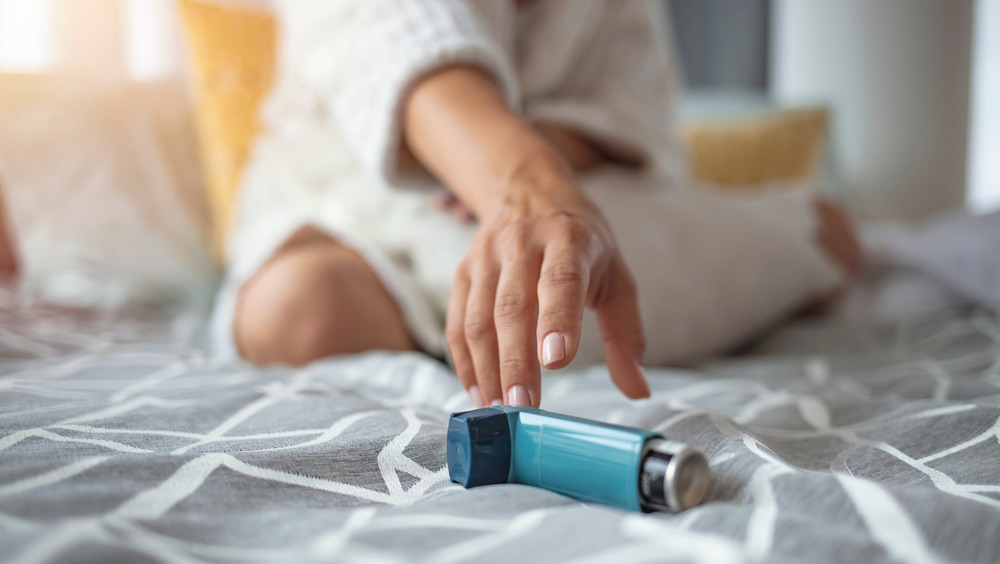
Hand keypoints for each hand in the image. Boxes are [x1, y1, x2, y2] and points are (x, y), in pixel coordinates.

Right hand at [445, 165, 648, 407]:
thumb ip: (625, 334)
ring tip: (500, 408)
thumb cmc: (581, 243)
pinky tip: (478, 391)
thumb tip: (638, 389)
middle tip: (522, 405)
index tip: (556, 360)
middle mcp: (523, 244)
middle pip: (513, 307)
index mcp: (569, 240)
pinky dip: (464, 361)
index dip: (557, 318)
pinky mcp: (463, 273)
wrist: (529, 192)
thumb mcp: (616, 276)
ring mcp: (487, 258)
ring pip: (479, 318)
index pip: (561, 279)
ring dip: (487, 368)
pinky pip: (457, 322)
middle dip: (515, 360)